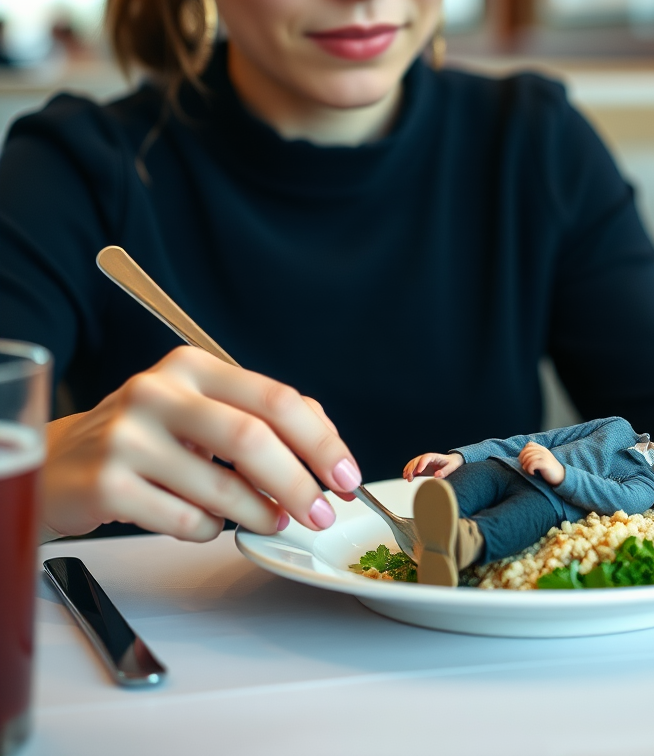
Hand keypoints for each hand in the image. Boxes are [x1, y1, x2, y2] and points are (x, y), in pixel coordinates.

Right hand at [42, 346, 362, 541]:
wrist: (63, 463)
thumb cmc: (149, 436)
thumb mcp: (202, 409)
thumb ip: (262, 417)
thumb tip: (327, 447)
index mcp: (193, 367)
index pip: (277, 400)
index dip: (321, 442)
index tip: (346, 478)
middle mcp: (159, 392)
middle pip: (253, 439)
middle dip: (299, 483)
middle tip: (322, 514)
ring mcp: (128, 437)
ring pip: (221, 487)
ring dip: (260, 513)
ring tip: (272, 521)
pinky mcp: (106, 484)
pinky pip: (185, 520)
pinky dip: (209, 530)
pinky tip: (204, 523)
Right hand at [403, 452, 463, 479]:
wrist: (451, 461)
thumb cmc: (452, 463)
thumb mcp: (451, 467)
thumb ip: (445, 471)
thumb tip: (437, 475)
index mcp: (434, 457)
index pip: (426, 458)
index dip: (422, 464)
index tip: (418, 471)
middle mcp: (427, 458)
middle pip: (417, 460)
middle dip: (412, 468)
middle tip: (410, 477)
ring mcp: (423, 462)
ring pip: (413, 463)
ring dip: (409, 469)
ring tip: (406, 477)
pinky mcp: (421, 467)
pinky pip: (413, 467)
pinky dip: (408, 471)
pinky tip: (405, 476)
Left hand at [518, 442, 564, 485]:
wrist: (561, 476)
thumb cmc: (549, 470)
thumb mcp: (542, 459)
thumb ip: (535, 455)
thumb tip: (521, 457)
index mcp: (542, 449)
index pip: (529, 445)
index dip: (523, 452)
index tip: (523, 461)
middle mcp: (543, 451)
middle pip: (527, 451)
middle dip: (522, 460)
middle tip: (525, 467)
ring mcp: (544, 457)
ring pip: (528, 458)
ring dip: (525, 466)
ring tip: (528, 471)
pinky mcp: (545, 464)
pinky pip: (532, 464)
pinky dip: (529, 469)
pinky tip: (532, 473)